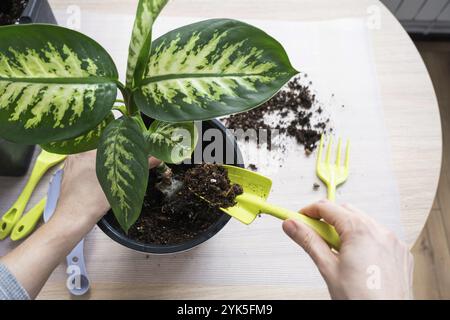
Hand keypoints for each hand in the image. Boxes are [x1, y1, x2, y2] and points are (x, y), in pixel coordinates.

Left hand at [0, 150, 160, 298]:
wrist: (72, 219)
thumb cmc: (93, 201)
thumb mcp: (119, 183)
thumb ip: (139, 167)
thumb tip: (158, 156)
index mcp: (86, 151)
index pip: (107, 138)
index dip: (122, 141)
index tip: (133, 144)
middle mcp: (76, 153)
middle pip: (100, 145)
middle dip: (114, 150)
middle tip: (128, 154)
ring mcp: (70, 163)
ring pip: (92, 154)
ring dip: (105, 158)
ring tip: (118, 163)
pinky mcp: (69, 173)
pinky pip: (85, 163)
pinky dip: (95, 166)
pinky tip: (104, 174)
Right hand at [282, 200, 413, 299]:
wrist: (385, 319)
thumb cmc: (362, 301)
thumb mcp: (328, 268)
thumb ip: (308, 241)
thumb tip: (292, 226)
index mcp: (360, 232)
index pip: (328, 208)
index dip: (309, 211)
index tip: (299, 218)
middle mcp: (380, 232)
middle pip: (346, 211)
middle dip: (328, 220)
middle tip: (314, 236)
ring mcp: (393, 242)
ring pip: (364, 222)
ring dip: (347, 230)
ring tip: (337, 253)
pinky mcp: (400, 253)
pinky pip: (379, 236)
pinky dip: (365, 240)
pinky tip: (357, 259)